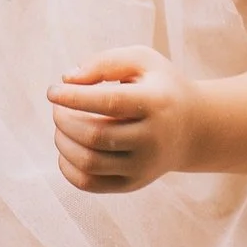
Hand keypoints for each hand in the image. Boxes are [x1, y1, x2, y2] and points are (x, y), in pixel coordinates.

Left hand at [49, 48, 192, 191]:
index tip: (52, 90)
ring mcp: (143, 166)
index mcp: (157, 104)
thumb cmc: (159, 88)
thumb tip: (67, 80)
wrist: (193, 128)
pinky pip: (89, 183)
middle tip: (57, 107)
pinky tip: (67, 146)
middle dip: (64, 119)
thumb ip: (105, 62)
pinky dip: (67, 166)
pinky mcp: (133, 184)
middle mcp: (152, 139)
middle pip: (94, 136)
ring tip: (61, 125)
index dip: (74, 97)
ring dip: (62, 142)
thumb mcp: (143, 61)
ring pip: (88, 162)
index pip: (109, 103)